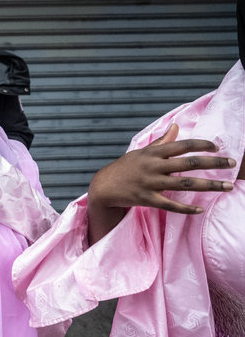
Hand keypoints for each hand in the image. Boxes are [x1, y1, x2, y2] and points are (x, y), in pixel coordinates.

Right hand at [87, 124, 235, 243]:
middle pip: (189, 163)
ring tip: (227, 186)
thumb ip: (161, 141)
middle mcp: (154, 166)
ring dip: (209, 185)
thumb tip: (176, 126)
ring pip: (185, 184)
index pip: (182, 145)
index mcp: (153, 152)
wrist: (104, 186)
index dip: (202, 145)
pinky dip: (186, 209)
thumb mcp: (141, 151)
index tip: (218, 147)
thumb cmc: (125, 167)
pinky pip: (171, 205)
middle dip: (213, 163)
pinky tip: (200, 210)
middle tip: (232, 163)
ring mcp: (151, 183)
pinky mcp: (147, 199)